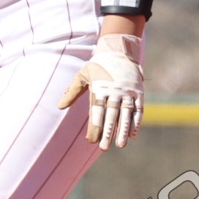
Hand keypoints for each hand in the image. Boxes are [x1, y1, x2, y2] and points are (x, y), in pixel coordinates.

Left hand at [57, 33, 144, 149]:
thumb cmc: (97, 65)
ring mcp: (127, 92)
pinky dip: (136, 122)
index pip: (97, 110)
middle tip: (103, 148)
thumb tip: (60, 106)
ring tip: (120, 145)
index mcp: (100, 88)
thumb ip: (72, 91)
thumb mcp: (82, 75)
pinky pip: (138, 109)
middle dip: (107, 132)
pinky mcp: (138, 92)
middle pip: (111, 115)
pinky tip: (132, 135)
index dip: (94, 126)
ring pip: (126, 114)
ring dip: (123, 130)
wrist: (119, 50)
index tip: (90, 140)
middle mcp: (114, 91)